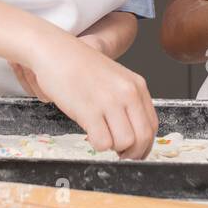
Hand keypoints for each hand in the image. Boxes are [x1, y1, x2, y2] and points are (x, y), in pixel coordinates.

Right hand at [14, 33, 156, 159]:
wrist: (55, 52)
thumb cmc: (80, 66)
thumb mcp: (114, 78)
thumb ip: (127, 101)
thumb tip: (132, 134)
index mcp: (136, 85)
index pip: (152, 125)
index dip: (144, 145)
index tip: (135, 151)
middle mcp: (127, 93)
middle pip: (143, 138)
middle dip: (132, 153)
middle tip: (120, 155)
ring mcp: (109, 102)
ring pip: (124, 143)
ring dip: (112, 148)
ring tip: (101, 136)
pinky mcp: (89, 110)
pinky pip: (102, 143)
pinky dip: (97, 145)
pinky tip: (89, 133)